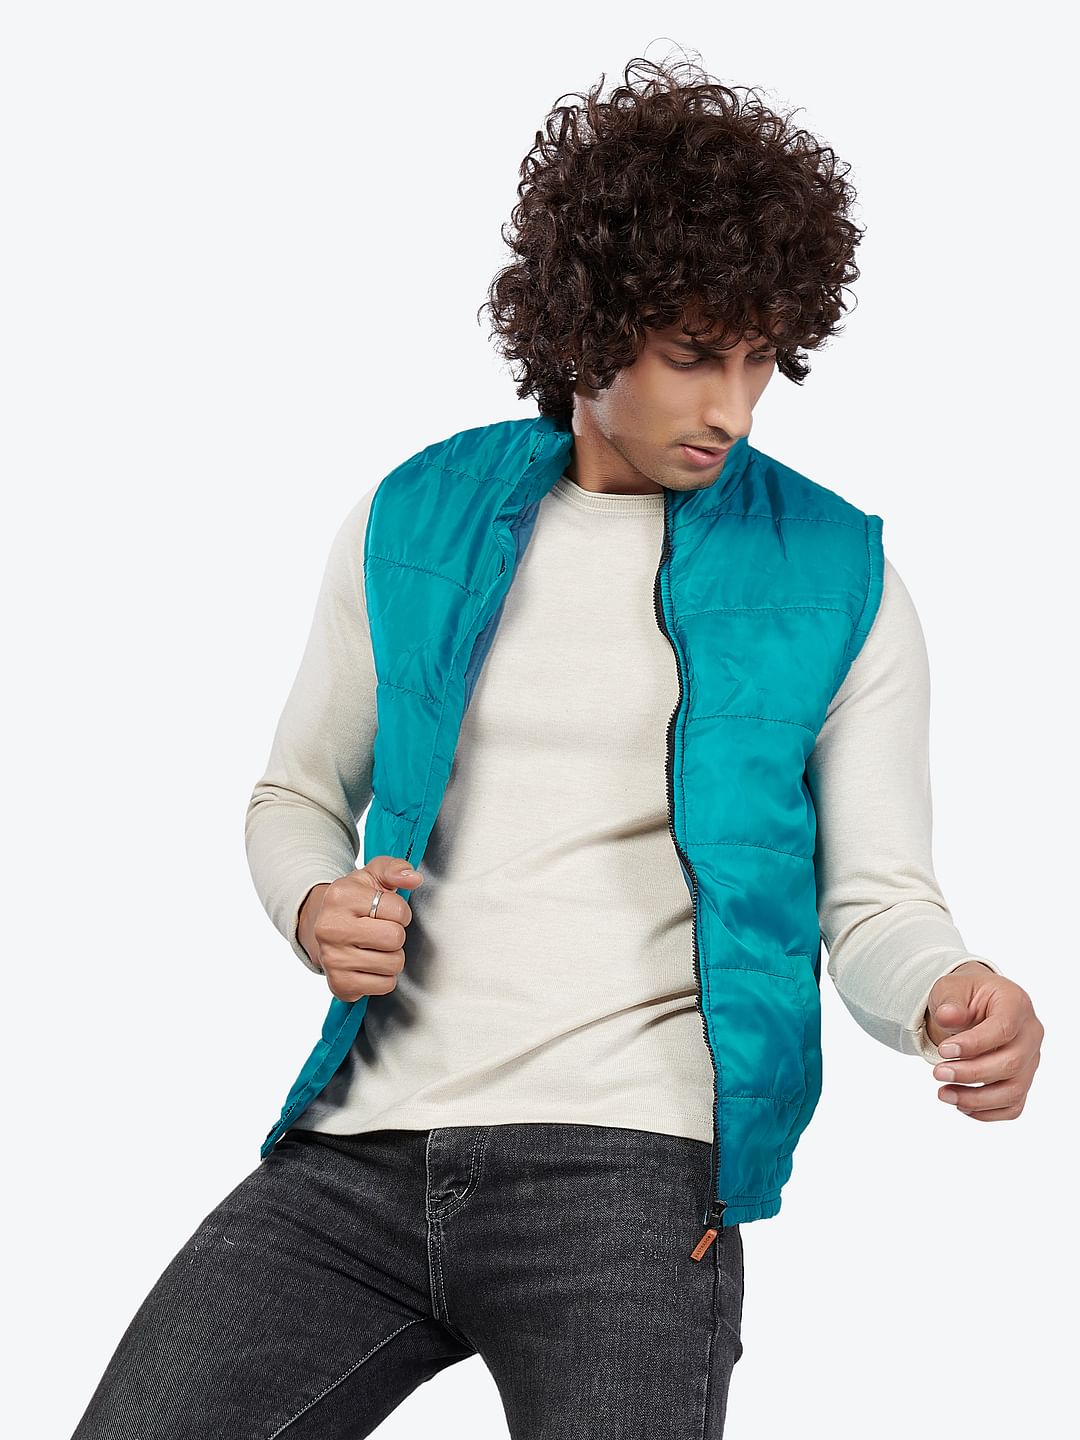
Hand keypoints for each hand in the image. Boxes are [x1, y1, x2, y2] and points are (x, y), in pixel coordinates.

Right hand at [301, 855, 422, 1001]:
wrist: (322, 927)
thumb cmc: (354, 901)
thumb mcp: (372, 876)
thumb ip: (395, 869)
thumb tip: (414, 878)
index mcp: (340, 896)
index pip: (398, 910)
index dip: (400, 912)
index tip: (386, 912)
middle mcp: (331, 928)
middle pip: (395, 938)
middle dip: (396, 935)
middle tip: (381, 931)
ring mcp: (333, 958)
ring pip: (393, 964)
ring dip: (392, 957)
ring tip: (375, 947)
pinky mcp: (339, 984)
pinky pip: (385, 985)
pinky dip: (384, 977)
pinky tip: (370, 965)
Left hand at [923, 960, 1043, 1120]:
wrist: (974, 1006)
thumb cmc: (965, 995)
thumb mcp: (952, 988)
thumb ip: (950, 1001)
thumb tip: (947, 1016)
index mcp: (1016, 1004)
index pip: (1003, 1029)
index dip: (974, 1044)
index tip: (944, 1050)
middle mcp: (1030, 1035)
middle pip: (1011, 1064)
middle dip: (971, 1074)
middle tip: (938, 1073)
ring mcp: (1030, 1061)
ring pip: (1014, 1091)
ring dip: (976, 1099)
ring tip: (943, 1094)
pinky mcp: (1022, 1081)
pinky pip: (1012, 1106)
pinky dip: (986, 1112)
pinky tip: (960, 1104)